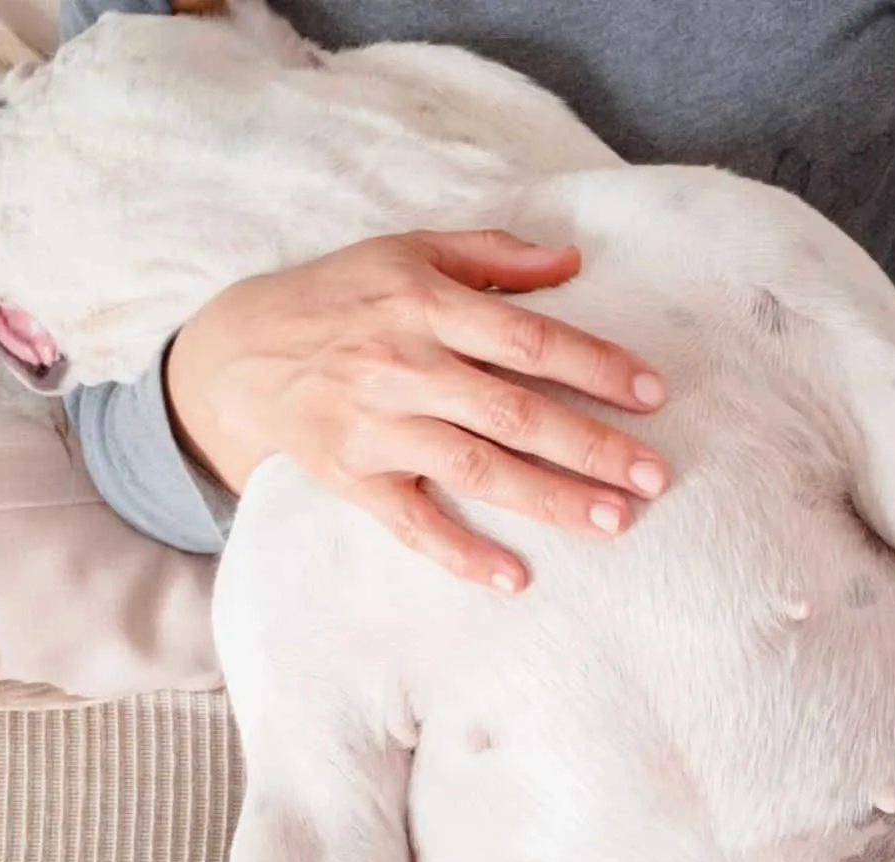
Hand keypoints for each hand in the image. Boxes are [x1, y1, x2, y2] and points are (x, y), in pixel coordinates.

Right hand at [166, 229, 670, 591]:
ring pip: (476, 471)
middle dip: (590, 446)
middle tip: (655, 475)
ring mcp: (377, 428)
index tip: (653, 393)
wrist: (240, 353)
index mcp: (424, 305)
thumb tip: (573, 261)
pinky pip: (413, 524)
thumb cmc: (340, 296)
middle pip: (513, 413)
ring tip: (615, 521)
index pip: (526, 339)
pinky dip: (462, 554)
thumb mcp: (408, 251)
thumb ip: (493, 256)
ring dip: (550, 499)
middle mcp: (403, 368)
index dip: (594, 365)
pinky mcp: (352, 478)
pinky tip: (515, 578)